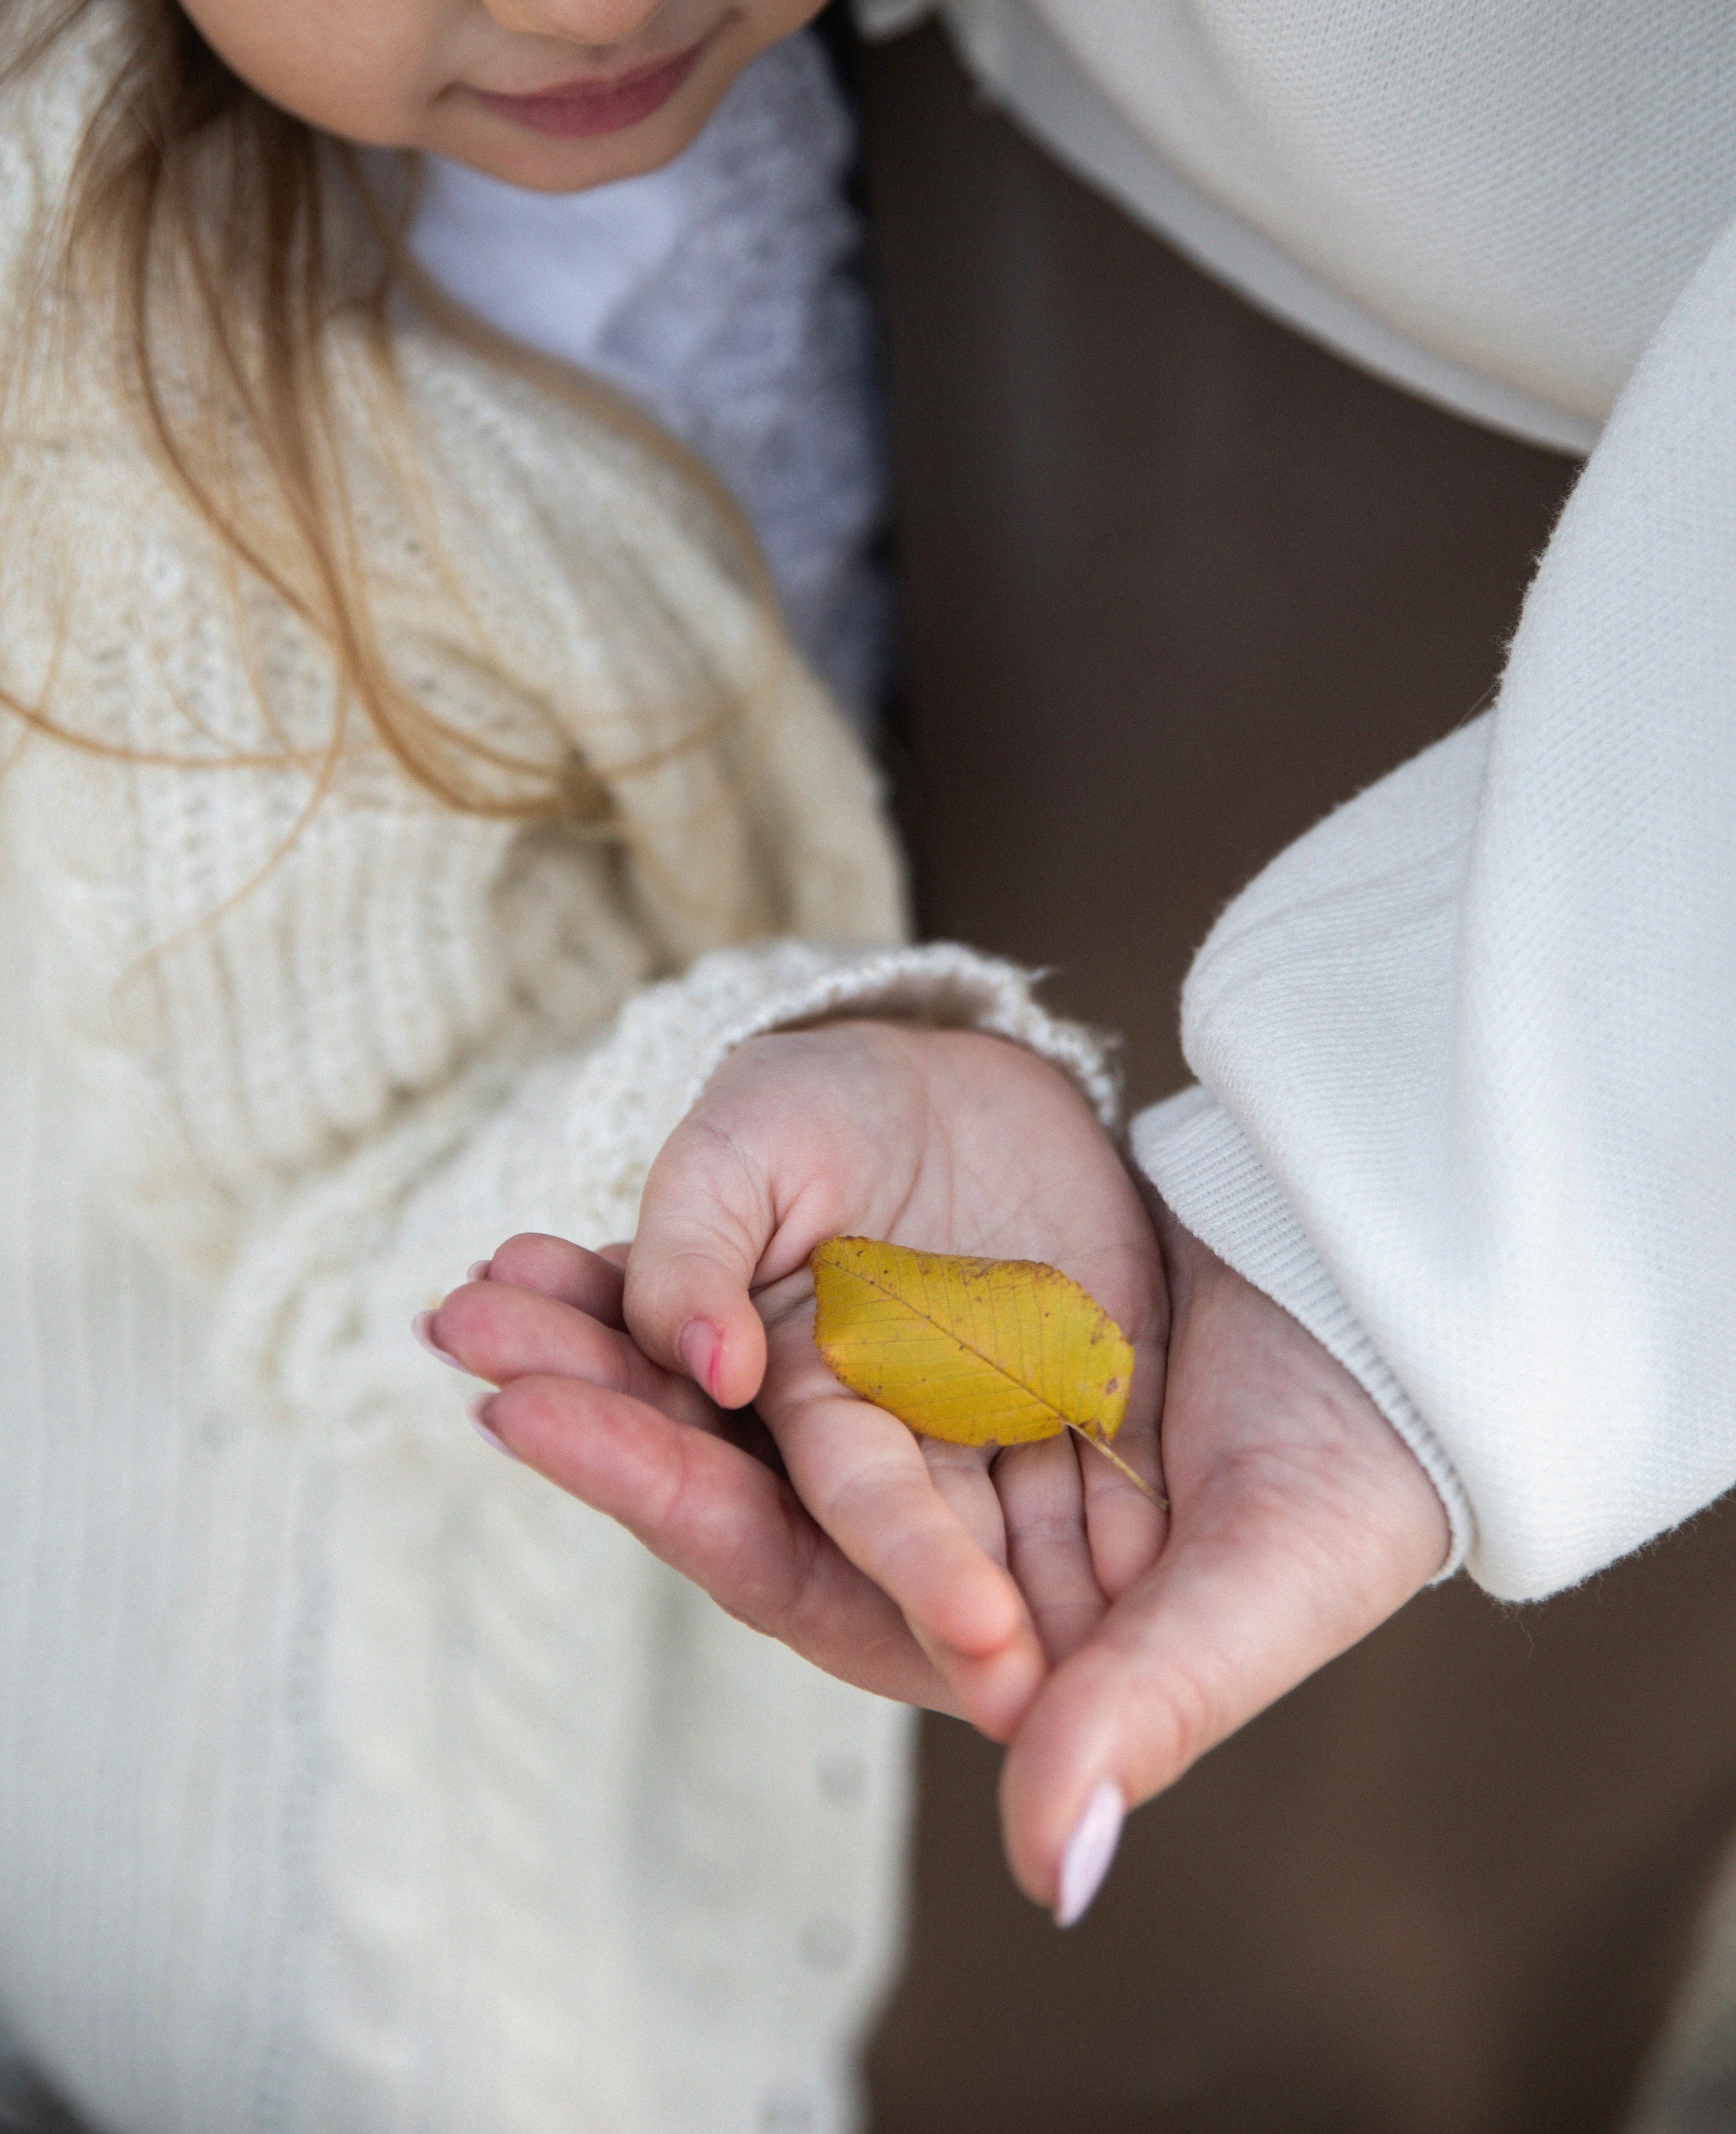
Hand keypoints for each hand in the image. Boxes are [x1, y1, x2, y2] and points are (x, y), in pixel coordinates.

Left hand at [427, 1027, 1447, 1912]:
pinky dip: (705, 1272)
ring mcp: (929, 1423)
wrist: (1407, 1312)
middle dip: (601, 1398)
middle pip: (729, 1472)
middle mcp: (928, 1535)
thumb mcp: (1259, 1589)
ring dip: (626, 1326)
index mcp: (975, 1628)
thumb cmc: (1353, 1475)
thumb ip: (1145, 1718)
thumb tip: (1047, 1874)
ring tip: (502, 1259)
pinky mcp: (940, 1331)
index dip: (649, 1487)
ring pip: (744, 1387)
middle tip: (470, 1309)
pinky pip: (796, 1301)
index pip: (774, 1564)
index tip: (520, 1403)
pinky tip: (611, 1228)